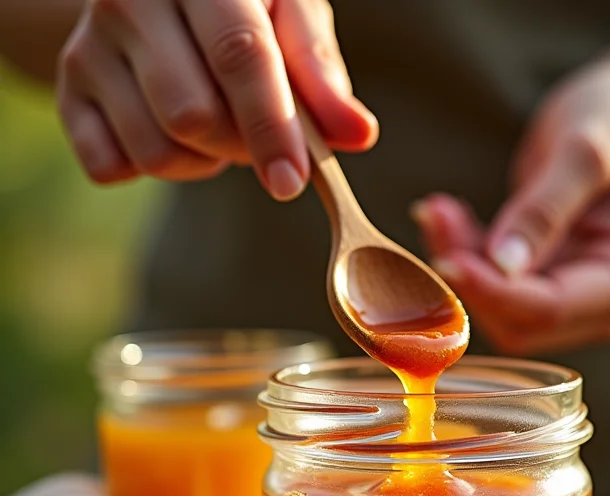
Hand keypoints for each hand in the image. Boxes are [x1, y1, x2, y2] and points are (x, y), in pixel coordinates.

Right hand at [57, 0, 376, 195]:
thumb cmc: (243, 12)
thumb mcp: (291, 22)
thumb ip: (322, 77)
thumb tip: (359, 135)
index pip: (240, 55)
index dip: (271, 127)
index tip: (293, 182)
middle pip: (194, 115)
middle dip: (238, 146)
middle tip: (254, 132)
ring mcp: (89, 42)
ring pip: (156, 149)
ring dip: (200, 162)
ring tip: (211, 125)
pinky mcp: (68, 88)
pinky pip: (111, 166)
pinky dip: (152, 169)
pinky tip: (167, 132)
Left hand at [414, 54, 609, 354]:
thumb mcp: (585, 149)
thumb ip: (544, 208)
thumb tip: (501, 265)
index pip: (553, 309)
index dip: (493, 291)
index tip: (445, 259)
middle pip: (524, 324)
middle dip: (473, 280)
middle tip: (433, 216)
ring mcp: (583, 306)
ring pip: (502, 316)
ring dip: (464, 270)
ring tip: (437, 211)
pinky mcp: (552, 292)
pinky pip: (497, 296)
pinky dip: (468, 262)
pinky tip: (445, 220)